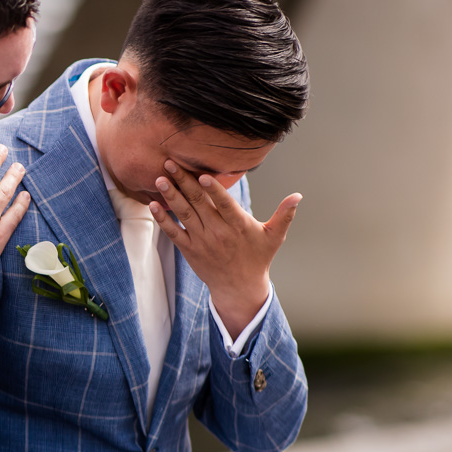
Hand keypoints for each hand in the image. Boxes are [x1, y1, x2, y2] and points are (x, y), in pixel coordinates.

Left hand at [150, 160, 300, 335]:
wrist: (239, 287)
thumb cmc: (258, 257)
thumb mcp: (274, 236)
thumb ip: (284, 215)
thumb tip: (298, 196)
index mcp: (239, 226)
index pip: (225, 205)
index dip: (213, 190)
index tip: (202, 174)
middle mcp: (219, 233)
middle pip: (199, 204)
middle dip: (184, 182)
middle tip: (170, 163)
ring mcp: (202, 242)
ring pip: (184, 215)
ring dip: (171, 197)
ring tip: (160, 179)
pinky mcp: (189, 250)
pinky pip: (173, 233)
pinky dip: (162, 219)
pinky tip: (152, 204)